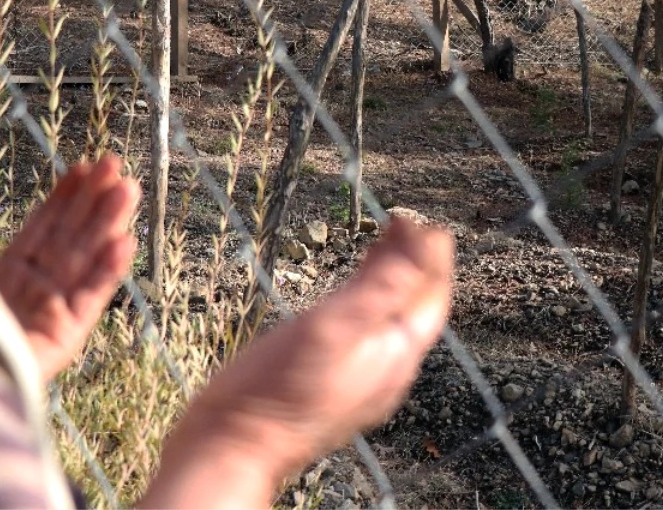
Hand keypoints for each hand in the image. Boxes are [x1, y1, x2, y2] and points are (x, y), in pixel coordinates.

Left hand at [0, 156, 139, 380]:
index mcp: (10, 273)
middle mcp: (36, 288)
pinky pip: (88, 297)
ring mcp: (52, 310)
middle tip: (116, 164)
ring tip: (128, 189)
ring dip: (107, 223)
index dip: (64, 196)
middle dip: (93, 200)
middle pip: (70, 235)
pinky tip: (124, 242)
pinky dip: (106, 271)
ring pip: (85, 258)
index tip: (84, 166)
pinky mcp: (64, 336)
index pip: (43, 225)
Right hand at [143, 217, 453, 507]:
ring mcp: (358, 370)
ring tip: (381, 240)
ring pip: (388, 314)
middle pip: (414, 303)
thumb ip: (377, 292)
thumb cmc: (276, 393)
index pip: (431, 294)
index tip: (416, 219)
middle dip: (414, 260)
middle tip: (400, 221)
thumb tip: (422, 250)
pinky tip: (347, 287)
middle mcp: (384, 364)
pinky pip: (362, 326)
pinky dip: (364, 296)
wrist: (231, 443)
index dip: (430, 253)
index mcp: (394, 354)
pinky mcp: (330, 371)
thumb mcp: (329, 331)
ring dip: (391, 274)